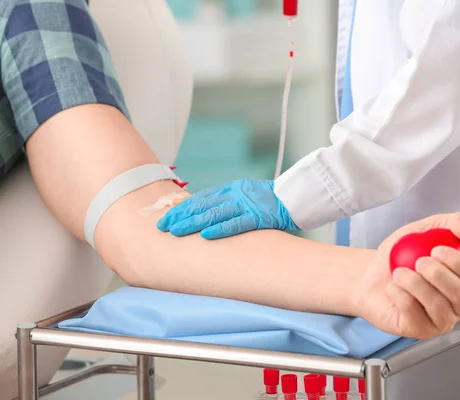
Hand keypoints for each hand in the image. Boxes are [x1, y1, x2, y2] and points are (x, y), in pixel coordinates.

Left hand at [157, 180, 298, 238]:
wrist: (297, 197)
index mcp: (230, 189)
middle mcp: (234, 194)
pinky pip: (237, 223)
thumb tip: (204, 220)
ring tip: (176, 231)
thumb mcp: (245, 198)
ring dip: (193, 223)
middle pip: (202, 205)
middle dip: (180, 216)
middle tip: (162, 226)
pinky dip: (220, 229)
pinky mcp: (258, 216)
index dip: (181, 208)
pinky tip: (205, 235)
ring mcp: (246, 204)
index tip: (165, 217)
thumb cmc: (270, 202)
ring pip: (214, 213)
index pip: (200, 199)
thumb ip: (226, 205)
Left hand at [352, 211, 459, 339]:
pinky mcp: (417, 330)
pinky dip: (400, 296)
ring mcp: (439, 321)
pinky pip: (414, 315)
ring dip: (416, 285)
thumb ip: (452, 222)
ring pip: (439, 308)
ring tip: (399, 273)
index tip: (437, 250)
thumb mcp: (424, 230)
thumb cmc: (400, 256)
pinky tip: (392, 287)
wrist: (369, 274)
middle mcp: (457, 306)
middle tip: (418, 262)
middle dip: (438, 276)